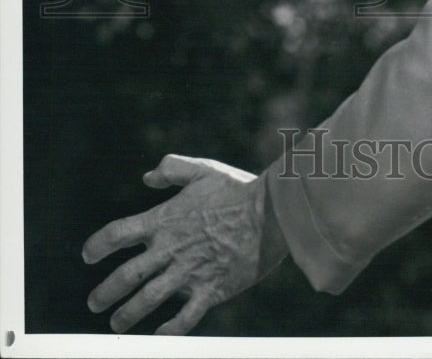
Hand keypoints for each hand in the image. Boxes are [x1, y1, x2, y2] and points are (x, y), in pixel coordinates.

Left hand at [82, 155, 286, 334]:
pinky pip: (185, 317)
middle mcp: (171, 249)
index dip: (97, 245)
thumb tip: (146, 178)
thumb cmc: (238, 188)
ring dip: (128, 314)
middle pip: (127, 275)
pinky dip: (170, 330)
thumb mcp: (203, 169)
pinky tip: (158, 336)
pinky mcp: (212, 289)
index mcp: (165, 219)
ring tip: (116, 324)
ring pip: (149, 300)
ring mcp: (190, 272)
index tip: (87, 256)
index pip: (118, 233)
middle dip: (105, 292)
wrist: (271, 212)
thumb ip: (172, 169)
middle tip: (94, 303)